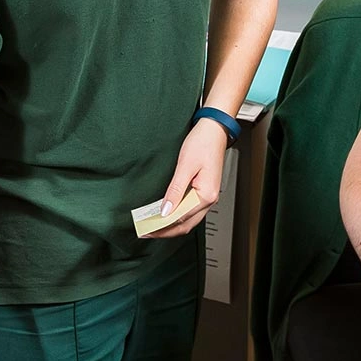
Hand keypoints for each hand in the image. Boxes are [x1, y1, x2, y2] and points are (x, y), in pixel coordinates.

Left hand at [148, 119, 228, 238]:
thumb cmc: (203, 143)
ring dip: (170, 224)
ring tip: (153, 224)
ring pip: (188, 219)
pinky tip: (165, 213)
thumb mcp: (185, 166)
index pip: (181, 219)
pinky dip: (176, 214)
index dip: (163, 226)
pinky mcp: (203, 191)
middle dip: (166, 230)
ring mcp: (207, 196)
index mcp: (206, 195)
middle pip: (185, 224)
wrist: (214, 129)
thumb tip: (165, 210)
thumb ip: (175, 191)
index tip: (148, 229)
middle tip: (147, 231)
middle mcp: (209, 199)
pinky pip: (189, 209)